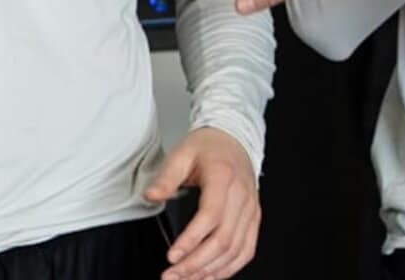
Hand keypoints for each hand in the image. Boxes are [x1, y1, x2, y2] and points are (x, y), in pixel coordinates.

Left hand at [143, 127, 260, 279]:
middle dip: (196, 263)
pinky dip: (229, 268)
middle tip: (172, 275)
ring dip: (210, 270)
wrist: (233, 139)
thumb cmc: (208, 147)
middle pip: (224, 239)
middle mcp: (242, 195)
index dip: (192, 240)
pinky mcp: (253, 219)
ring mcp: (251, 209)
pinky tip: (210, 276)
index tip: (172, 256)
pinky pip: (246, 250)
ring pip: (235, 250)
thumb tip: (151, 196)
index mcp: (224, 177)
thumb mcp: (181, 154)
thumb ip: (166, 177)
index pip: (211, 215)